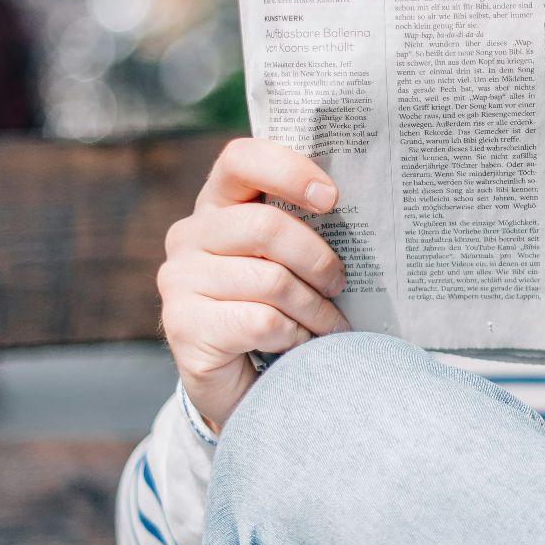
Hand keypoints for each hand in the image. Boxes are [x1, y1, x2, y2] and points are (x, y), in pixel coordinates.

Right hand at [159, 138, 351, 431]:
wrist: (242, 385)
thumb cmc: (277, 308)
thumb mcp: (288, 260)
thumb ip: (304, 227)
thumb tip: (365, 208)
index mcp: (217, 205)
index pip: (241, 159)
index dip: (289, 171)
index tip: (332, 198)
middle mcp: (189, 236)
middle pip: (266, 226)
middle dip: (317, 258)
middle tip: (339, 283)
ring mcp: (179, 281)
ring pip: (271, 280)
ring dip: (315, 308)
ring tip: (329, 325)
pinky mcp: (184, 326)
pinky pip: (262, 321)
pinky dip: (295, 335)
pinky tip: (299, 345)